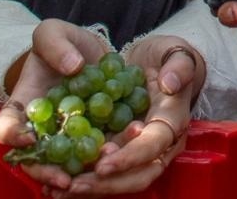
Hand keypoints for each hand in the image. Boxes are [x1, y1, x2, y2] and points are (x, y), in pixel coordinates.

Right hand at [0, 20, 110, 190]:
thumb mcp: (52, 32)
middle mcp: (43, 130)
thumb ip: (55, 43)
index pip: (6, 128)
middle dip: (49, 172)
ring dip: (83, 170)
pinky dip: (111, 153)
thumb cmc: (61, 44)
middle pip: (37, 160)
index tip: (28, 138)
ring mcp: (70, 137)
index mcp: (23, 107)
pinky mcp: (97, 135)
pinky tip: (126, 147)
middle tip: (66, 179)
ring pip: (70, 163)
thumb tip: (72, 67)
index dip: (13, 136)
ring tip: (102, 165)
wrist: (89, 52)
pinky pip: (101, 149)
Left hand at [57, 38, 201, 194]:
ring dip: (92, 188)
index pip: (153, 146)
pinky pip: (106, 174)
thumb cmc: (165, 57)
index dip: (129, 158)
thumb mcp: (174, 51)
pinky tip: (57, 185)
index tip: (102, 164)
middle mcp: (160, 144)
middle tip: (74, 185)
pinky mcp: (122, 151)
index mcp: (173, 121)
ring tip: (60, 190)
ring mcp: (140, 151)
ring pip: (121, 181)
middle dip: (107, 184)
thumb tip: (170, 83)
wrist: (155, 64)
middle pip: (139, 176)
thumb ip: (179, 65)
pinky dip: (85, 181)